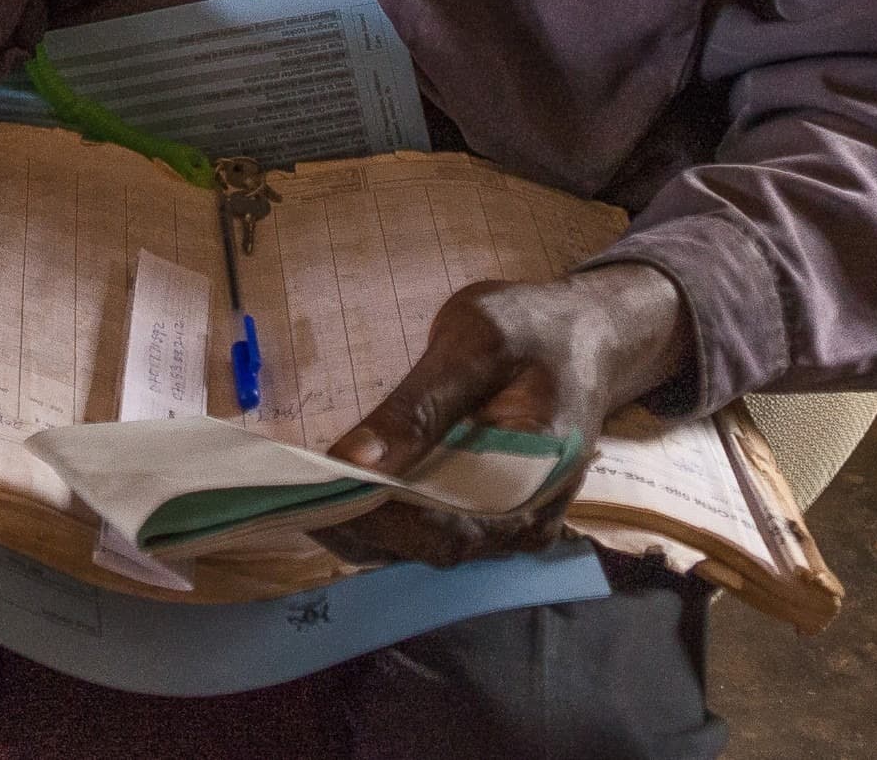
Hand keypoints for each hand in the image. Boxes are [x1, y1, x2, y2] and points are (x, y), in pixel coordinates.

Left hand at [320, 264, 689, 567]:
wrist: (583, 333)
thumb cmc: (532, 327)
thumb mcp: (475, 342)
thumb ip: (418, 407)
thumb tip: (352, 461)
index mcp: (537, 478)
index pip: (448, 530)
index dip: (379, 521)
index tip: (316, 498)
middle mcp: (527, 520)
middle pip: (432, 548)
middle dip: (362, 526)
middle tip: (293, 496)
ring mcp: (511, 525)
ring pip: (426, 546)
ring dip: (368, 525)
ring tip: (307, 492)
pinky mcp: (492, 516)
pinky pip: (434, 531)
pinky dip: (388, 516)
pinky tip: (345, 489)